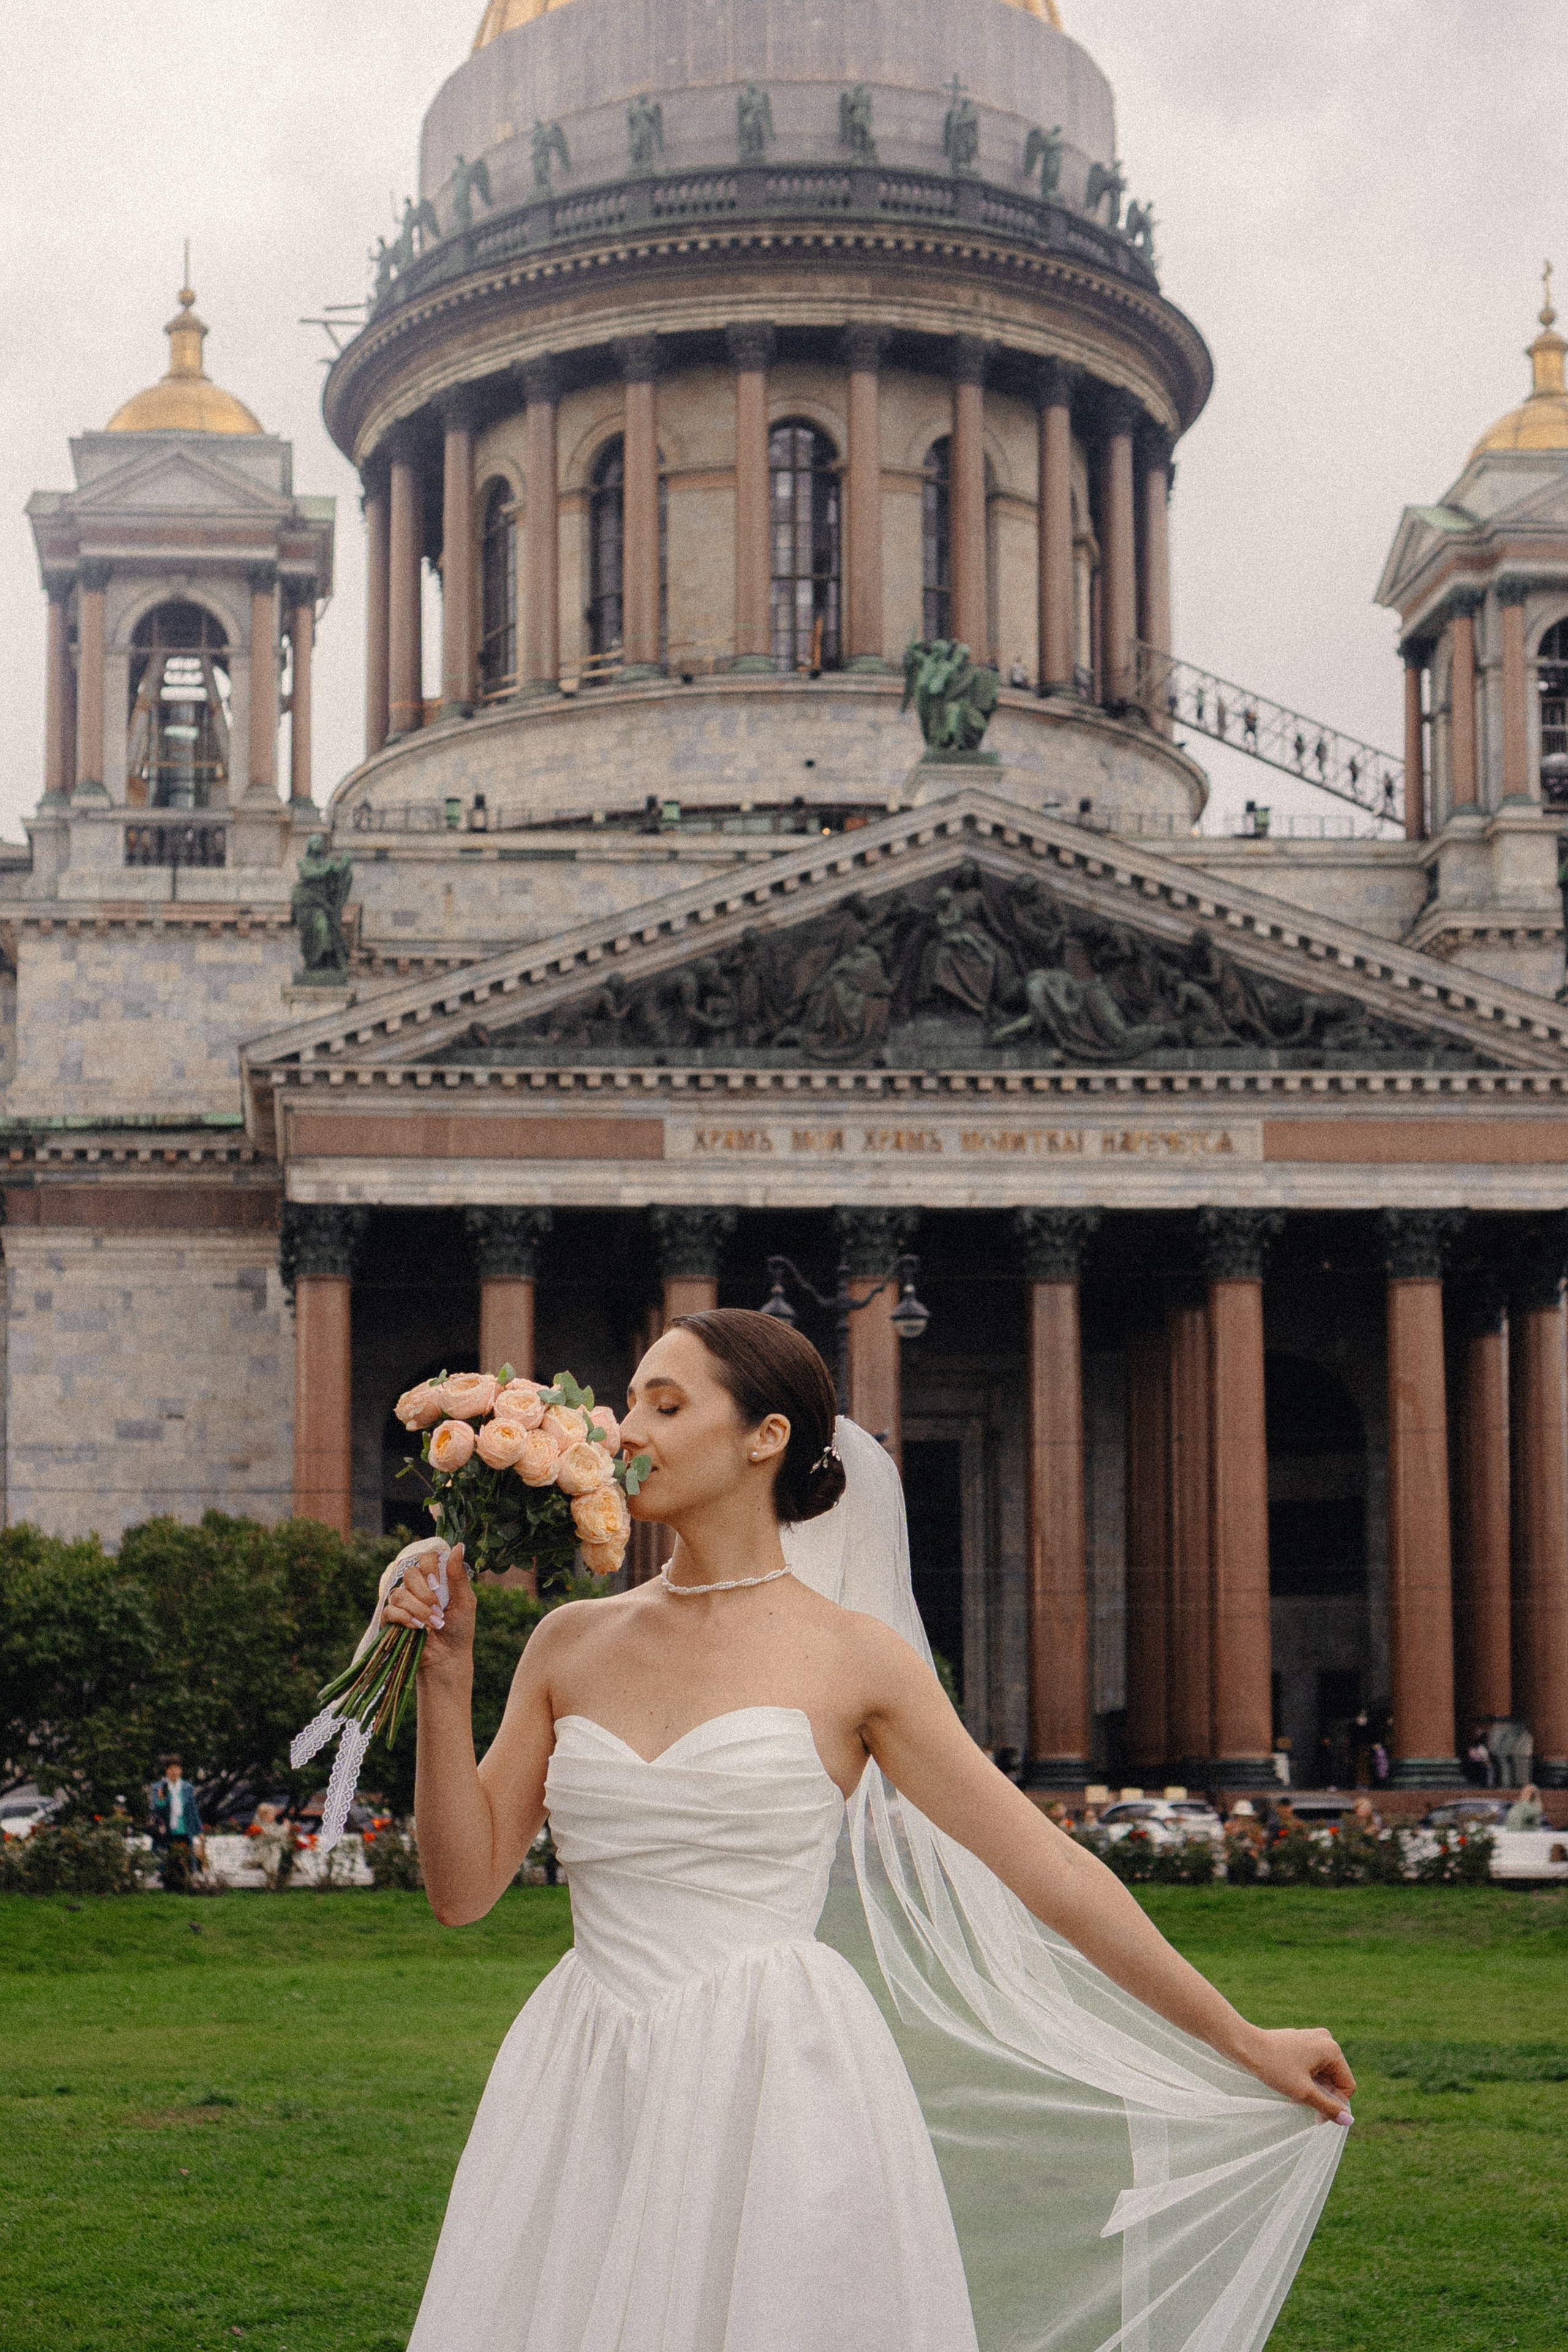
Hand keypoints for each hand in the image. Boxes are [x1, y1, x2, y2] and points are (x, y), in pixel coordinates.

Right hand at [385, 1544, 474, 1681]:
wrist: (448, 1657)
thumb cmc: (459, 1629)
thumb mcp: (465, 1601)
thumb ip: (458, 1575)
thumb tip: (458, 1546)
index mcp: (434, 1579)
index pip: (424, 1558)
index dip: (429, 1567)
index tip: (437, 1584)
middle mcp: (416, 1588)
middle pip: (410, 1574)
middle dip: (425, 1593)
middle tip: (438, 1609)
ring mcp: (402, 1604)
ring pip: (399, 1593)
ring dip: (418, 1610)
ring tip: (433, 1624)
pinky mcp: (391, 1621)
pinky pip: (390, 1610)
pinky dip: (405, 1618)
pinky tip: (417, 1628)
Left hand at [1237, 2025, 1354, 2122]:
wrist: (1246, 2046)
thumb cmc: (1274, 2067)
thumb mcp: (1304, 2092)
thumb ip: (1328, 2107)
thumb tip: (1348, 2120)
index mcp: (1332, 2049)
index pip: (1347, 2085)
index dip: (1336, 2105)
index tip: (1317, 2117)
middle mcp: (1326, 2040)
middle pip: (1335, 2079)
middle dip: (1321, 2096)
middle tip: (1301, 2105)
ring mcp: (1313, 2039)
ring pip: (1323, 2074)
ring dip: (1312, 2089)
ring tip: (1294, 2097)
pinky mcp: (1301, 2041)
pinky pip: (1312, 2066)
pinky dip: (1305, 2079)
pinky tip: (1290, 2086)